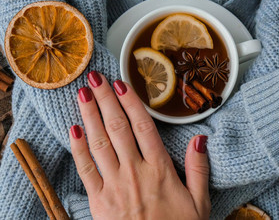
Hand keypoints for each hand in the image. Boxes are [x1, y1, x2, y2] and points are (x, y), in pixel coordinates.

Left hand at [69, 71, 210, 219]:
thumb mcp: (199, 202)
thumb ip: (199, 169)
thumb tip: (201, 138)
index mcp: (160, 170)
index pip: (143, 127)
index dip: (131, 103)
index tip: (121, 84)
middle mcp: (134, 172)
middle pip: (118, 128)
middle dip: (105, 100)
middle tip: (95, 79)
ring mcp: (113, 186)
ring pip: (99, 143)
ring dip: (89, 116)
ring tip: (82, 94)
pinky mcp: (98, 201)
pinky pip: (86, 169)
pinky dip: (78, 148)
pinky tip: (74, 130)